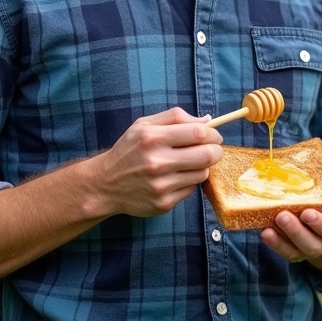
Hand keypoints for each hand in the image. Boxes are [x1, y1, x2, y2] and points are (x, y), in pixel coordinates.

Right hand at [90, 107, 222, 218]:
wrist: (105, 184)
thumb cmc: (128, 150)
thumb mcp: (144, 125)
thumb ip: (175, 117)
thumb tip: (207, 120)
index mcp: (152, 138)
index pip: (199, 133)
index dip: (213, 133)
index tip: (213, 135)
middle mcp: (156, 162)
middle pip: (207, 155)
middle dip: (216, 150)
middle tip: (212, 149)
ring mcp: (160, 185)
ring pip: (202, 173)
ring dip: (202, 167)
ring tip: (189, 163)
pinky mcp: (163, 203)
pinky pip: (191, 190)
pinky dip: (189, 182)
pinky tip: (175, 178)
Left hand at [260, 138, 321, 277]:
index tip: (309, 212)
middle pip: (316, 244)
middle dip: (299, 231)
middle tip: (284, 215)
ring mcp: (311, 249)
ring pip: (300, 250)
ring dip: (286, 236)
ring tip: (272, 221)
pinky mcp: (296, 252)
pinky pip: (287, 252)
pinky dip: (277, 244)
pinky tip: (265, 231)